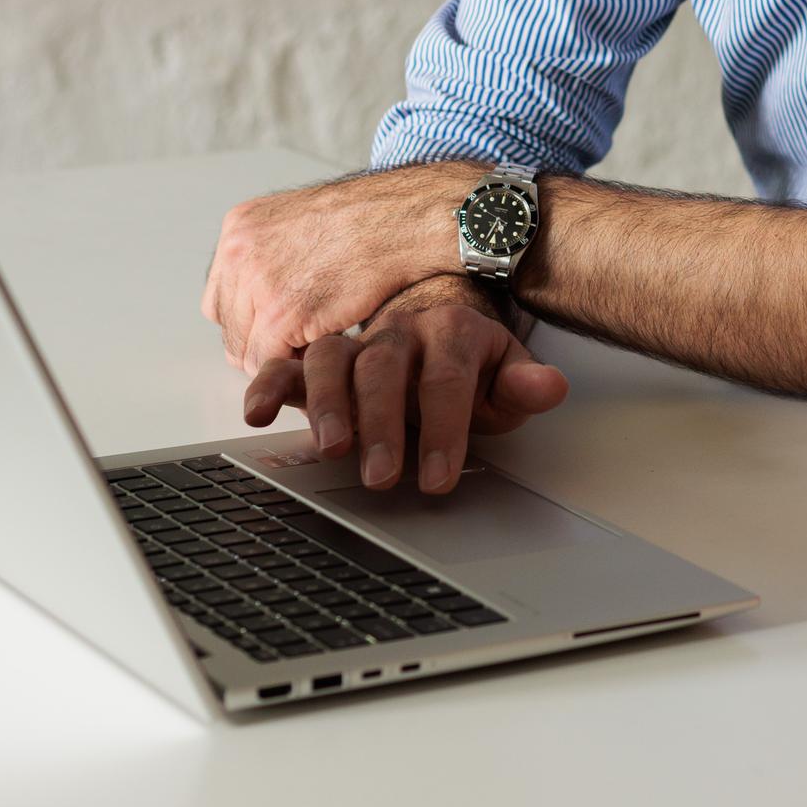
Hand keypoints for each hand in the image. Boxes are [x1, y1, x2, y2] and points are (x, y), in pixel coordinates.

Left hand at [202, 161, 482, 372]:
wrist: (404, 218)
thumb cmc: (372, 217)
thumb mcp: (302, 217)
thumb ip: (273, 250)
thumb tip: (263, 290)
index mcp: (241, 226)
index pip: (222, 296)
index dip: (253, 317)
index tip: (281, 327)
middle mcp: (238, 252)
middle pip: (231, 325)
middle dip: (263, 339)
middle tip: (302, 344)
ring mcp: (257, 284)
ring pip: (246, 350)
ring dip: (281, 355)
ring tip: (318, 350)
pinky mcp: (282, 316)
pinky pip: (271, 364)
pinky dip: (297, 368)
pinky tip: (327, 354)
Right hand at [241, 274, 568, 492]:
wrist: (434, 327)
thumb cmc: (469, 365)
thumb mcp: (504, 374)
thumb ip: (523, 385)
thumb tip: (550, 388)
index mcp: (451, 330)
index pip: (446, 377)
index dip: (443, 427)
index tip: (439, 479)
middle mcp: (399, 332)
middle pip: (384, 366)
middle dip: (381, 421)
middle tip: (381, 476)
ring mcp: (356, 342)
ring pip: (331, 358)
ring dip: (327, 403)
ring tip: (331, 448)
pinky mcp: (318, 359)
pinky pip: (287, 363)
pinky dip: (266, 384)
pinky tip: (256, 413)